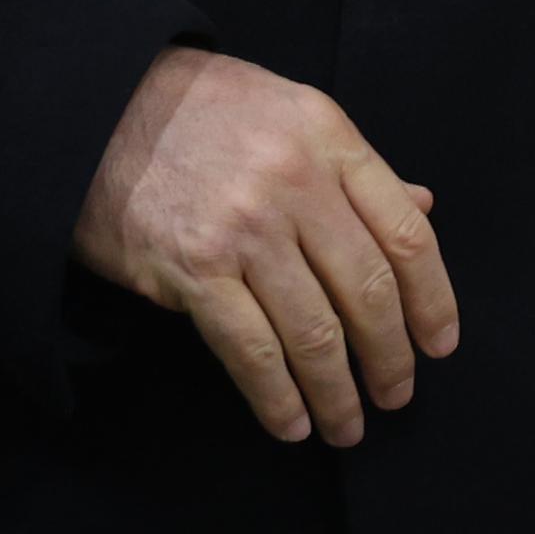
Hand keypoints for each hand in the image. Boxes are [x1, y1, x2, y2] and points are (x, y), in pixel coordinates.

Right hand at [73, 45, 459, 444]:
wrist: (94, 108)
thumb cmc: (199, 111)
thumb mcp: (290, 114)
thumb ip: (355, 168)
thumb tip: (423, 207)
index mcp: (330, 138)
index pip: (407, 234)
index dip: (433, 301)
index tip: (439, 344)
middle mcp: (296, 181)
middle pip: (368, 290)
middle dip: (390, 358)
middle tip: (397, 396)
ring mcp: (245, 227)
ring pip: (316, 332)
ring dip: (338, 393)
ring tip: (347, 425)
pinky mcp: (193, 268)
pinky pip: (252, 351)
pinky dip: (278, 398)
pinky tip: (292, 424)